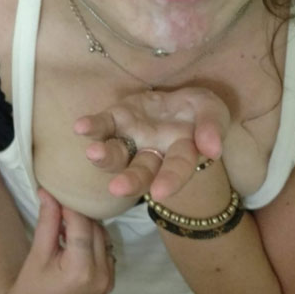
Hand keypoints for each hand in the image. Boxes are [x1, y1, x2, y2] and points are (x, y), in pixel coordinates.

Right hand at [0, 187, 115, 293]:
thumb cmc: (30, 287)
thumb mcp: (37, 253)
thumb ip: (48, 221)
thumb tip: (48, 191)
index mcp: (81, 270)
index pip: (81, 225)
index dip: (70, 207)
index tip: (59, 192)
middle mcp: (101, 275)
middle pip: (96, 229)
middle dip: (79, 215)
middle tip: (61, 204)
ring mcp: (108, 280)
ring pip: (103, 237)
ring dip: (88, 226)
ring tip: (65, 222)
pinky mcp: (110, 281)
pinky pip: (106, 249)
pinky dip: (93, 239)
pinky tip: (75, 238)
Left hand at [73, 87, 230, 201]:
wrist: (179, 101)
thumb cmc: (199, 113)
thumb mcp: (213, 111)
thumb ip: (212, 127)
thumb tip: (211, 149)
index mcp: (181, 154)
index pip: (177, 168)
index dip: (170, 180)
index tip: (160, 193)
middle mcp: (152, 153)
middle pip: (141, 171)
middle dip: (130, 180)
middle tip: (117, 188)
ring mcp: (132, 138)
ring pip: (117, 154)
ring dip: (105, 157)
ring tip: (93, 153)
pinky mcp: (117, 118)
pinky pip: (104, 126)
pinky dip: (93, 127)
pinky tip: (81, 127)